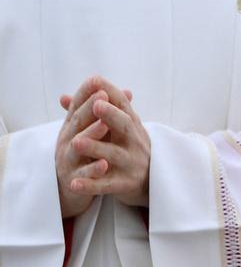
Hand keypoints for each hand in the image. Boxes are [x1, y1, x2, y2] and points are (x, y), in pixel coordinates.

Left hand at [57, 76, 150, 208]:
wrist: (150, 181)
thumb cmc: (127, 147)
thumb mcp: (115, 129)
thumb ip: (92, 113)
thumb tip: (64, 97)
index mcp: (131, 124)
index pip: (123, 105)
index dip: (110, 93)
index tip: (96, 81)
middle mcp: (134, 140)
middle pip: (124, 125)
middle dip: (111, 115)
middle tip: (96, 105)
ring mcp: (131, 162)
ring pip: (113, 154)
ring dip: (96, 148)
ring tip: (77, 143)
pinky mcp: (125, 184)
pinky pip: (106, 184)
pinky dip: (91, 184)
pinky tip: (74, 182)